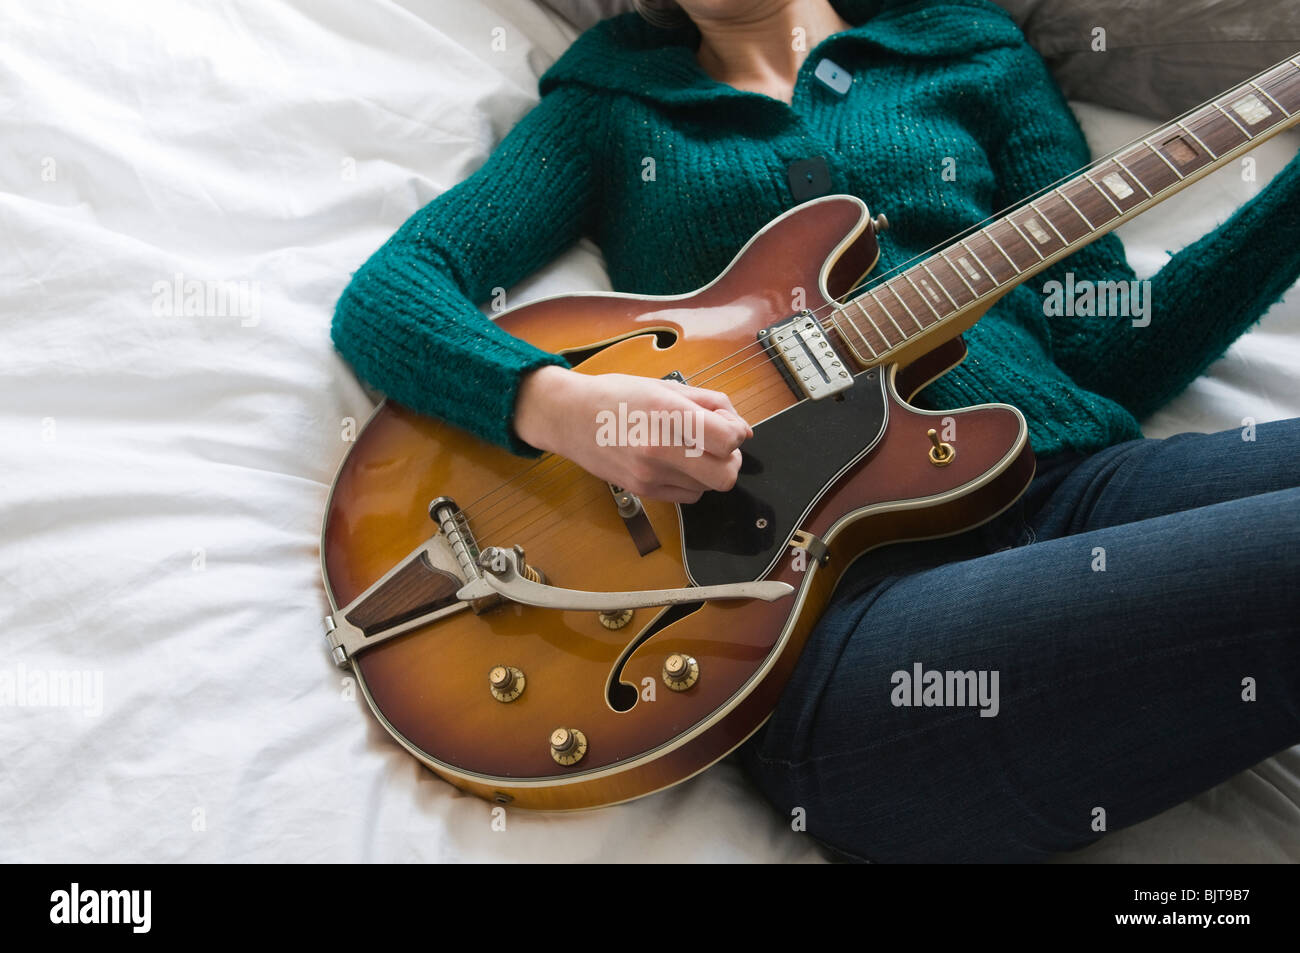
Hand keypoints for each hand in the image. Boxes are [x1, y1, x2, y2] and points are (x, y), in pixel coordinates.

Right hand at [514, 365, 752, 503]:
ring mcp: (649, 475)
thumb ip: (710, 404)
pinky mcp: (643, 491)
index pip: (728, 440)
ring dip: (709, 471)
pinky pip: (688, 496)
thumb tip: (742, 429)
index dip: (736, 433)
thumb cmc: (617, 396)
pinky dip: (692, 482)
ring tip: (689, 450)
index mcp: (668, 414)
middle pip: (725, 475)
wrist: (569, 417)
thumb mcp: (666, 386)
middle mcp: (659, 449)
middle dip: (731, 460)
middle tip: (718, 445)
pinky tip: (676, 463)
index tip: (726, 426)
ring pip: (708, 488)